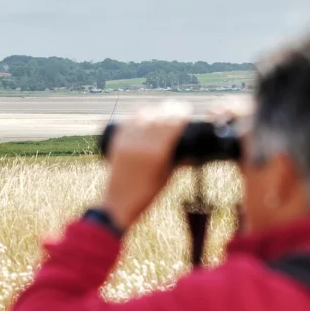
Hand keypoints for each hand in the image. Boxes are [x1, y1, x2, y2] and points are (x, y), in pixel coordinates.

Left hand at [101, 101, 191, 230]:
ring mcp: (126, 142)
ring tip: (161, 110)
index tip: (187, 111)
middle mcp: (141, 144)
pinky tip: (144, 113)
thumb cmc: (146, 194)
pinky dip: (137, 115)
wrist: (118, 203)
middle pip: (158, 116)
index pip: (172, 123)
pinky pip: (128, 122)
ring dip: (154, 110)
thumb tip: (193, 153)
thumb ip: (179, 161)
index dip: (181, 114)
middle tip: (176, 107)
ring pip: (142, 116)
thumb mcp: (167, 177)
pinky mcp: (116, 143)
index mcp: (157, 153)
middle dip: (169, 109)